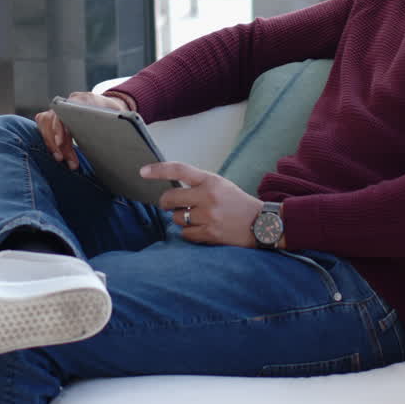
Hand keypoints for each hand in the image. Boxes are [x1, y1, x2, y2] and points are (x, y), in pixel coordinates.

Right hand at [34, 91, 130, 169]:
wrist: (109, 106)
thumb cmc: (112, 111)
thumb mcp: (117, 113)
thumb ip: (116, 120)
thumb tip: (120, 129)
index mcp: (81, 98)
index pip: (64, 110)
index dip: (60, 126)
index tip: (61, 141)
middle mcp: (68, 102)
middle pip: (52, 121)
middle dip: (58, 144)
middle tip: (67, 161)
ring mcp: (60, 110)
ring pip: (46, 125)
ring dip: (52, 145)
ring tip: (63, 160)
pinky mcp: (56, 118)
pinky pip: (45, 129)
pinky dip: (50, 143)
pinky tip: (59, 155)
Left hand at [143, 162, 262, 247]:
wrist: (262, 223)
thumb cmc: (237, 203)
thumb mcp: (220, 185)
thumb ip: (198, 185)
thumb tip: (170, 193)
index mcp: (211, 180)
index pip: (179, 170)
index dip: (158, 170)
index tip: (143, 172)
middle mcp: (208, 196)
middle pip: (170, 198)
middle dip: (166, 203)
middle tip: (169, 204)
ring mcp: (208, 215)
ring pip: (176, 218)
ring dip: (180, 219)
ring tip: (196, 218)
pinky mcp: (210, 233)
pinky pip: (185, 233)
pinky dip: (189, 232)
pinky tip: (201, 229)